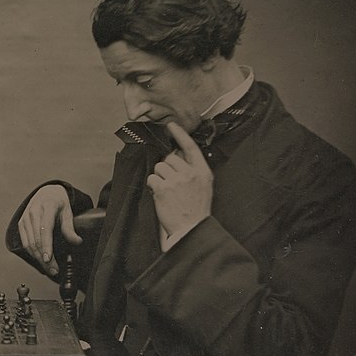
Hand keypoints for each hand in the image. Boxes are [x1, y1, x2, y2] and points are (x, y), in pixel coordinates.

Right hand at [17, 184, 82, 276]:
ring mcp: (25, 218)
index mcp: (47, 207)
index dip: (46, 246)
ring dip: (39, 259)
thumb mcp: (68, 212)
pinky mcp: (21, 224)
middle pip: (37, 240)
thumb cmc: (58, 203)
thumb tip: (77, 241)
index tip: (48, 259)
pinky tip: (40, 260)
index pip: (45, 229)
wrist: (46, 193)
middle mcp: (33, 212)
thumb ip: (70, 227)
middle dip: (45, 258)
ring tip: (49, 268)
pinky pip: (25, 242)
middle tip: (54, 270)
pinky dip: (32, 253)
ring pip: (30, 243)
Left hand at [146, 122, 212, 236]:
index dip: (180, 135)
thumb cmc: (196, 209)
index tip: (171, 126)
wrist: (192, 229)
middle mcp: (190, 173)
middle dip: (167, 169)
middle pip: (170, 158)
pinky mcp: (163, 188)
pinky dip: (153, 186)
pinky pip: (152, 178)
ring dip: (160, 178)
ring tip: (168, 192)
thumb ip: (192, 170)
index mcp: (202, 172)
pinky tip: (161, 195)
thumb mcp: (203, 186)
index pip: (190, 148)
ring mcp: (176, 180)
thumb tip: (177, 156)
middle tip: (172, 184)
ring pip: (159, 167)